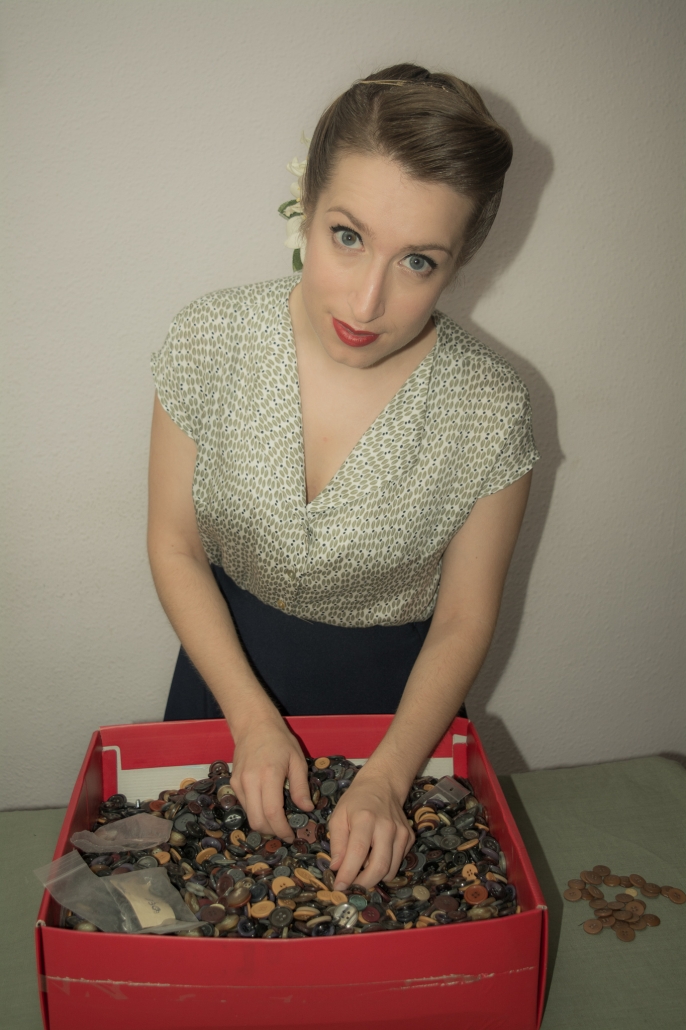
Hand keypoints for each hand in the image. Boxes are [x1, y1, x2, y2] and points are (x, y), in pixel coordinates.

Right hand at [230, 716, 312, 841]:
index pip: (272, 813)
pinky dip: (256, 812)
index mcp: (269, 775)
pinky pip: (245, 806)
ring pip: (249, 816)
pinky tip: (267, 807)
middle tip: (286, 831)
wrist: (254, 724)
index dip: (282, 829)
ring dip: (264, 824)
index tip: (291, 835)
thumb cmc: (280, 740)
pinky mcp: (233, 783)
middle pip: (257, 821)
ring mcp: (238, 783)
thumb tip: (306, 809)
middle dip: (272, 832)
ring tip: (278, 820)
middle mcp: (250, 781)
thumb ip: (301, 787)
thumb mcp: (297, 760)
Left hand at [328, 769, 414, 890]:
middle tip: (351, 888)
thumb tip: (336, 868)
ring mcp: (401, 833)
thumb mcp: (338, 816)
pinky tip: (374, 858)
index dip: (347, 874)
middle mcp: (387, 827)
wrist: (382, 785)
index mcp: (365, 819)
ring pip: (390, 870)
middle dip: (363, 884)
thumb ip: (337, 843)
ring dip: (374, 878)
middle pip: (379, 867)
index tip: (338, 887)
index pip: (357, 854)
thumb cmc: (356, 802)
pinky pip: (397, 863)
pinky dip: (384, 868)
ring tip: (361, 872)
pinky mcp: (409, 838)